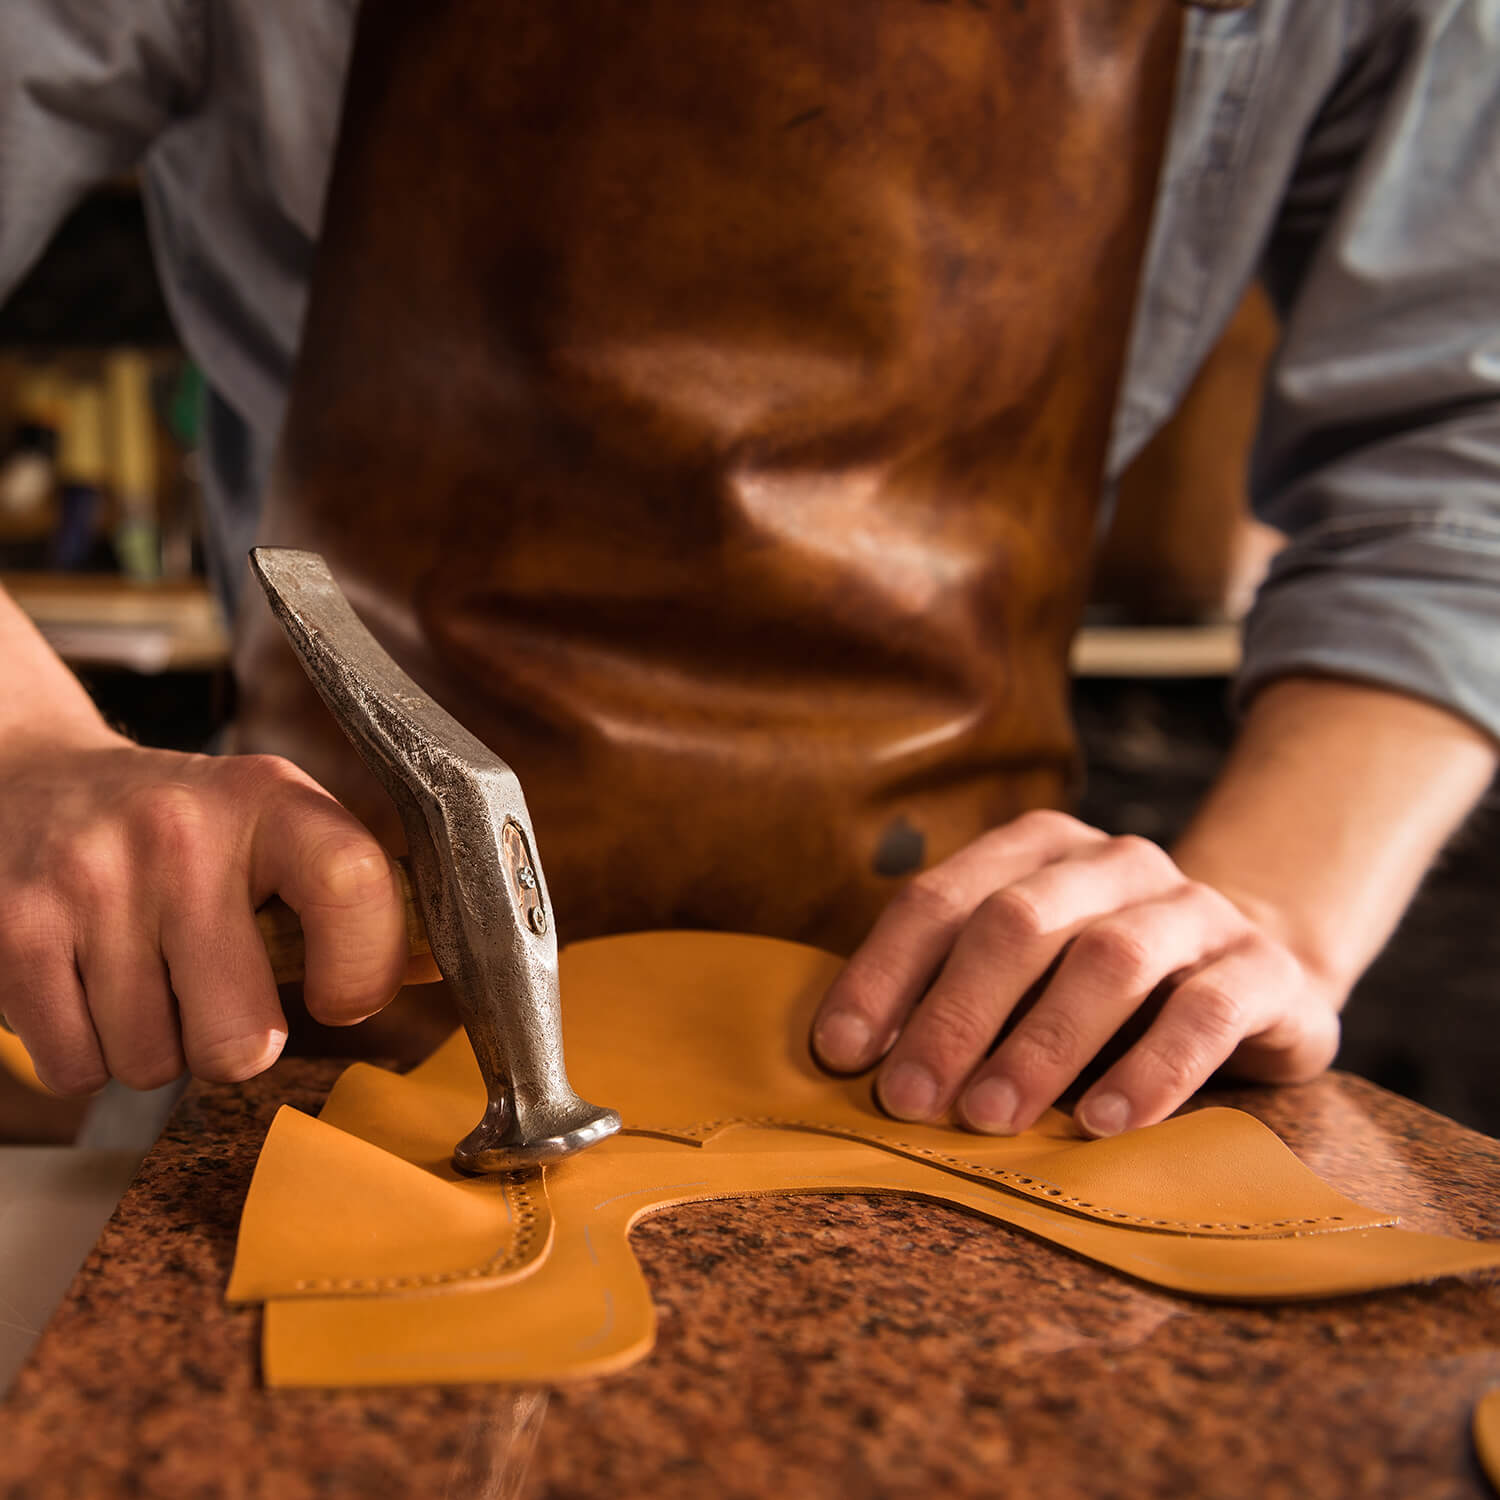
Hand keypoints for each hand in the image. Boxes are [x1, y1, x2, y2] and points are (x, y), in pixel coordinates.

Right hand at [0, 732, 420, 1094]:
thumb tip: (436, 969)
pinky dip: (86, 1053)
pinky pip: (77, 1068)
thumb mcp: (277, 826)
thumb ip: (352, 896)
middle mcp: (181, 833)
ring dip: (155, 1045)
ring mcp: (91, 881)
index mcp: (271, 800)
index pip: (353, 883)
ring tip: (145, 970)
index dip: (363, 970)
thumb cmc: (182, 828)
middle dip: (233, 1041)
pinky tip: (89, 984)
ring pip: (153, 1063)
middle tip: (215, 989)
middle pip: (239, 1037)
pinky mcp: (16, 929)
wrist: (36, 782)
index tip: (341, 996)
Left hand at [811, 810, 1340, 1136]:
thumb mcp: (1023, 979)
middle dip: (952, 1014)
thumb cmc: (1099, 991)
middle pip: (1016, 922)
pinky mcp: (1261, 968)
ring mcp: (1193, 908)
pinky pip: (1205, 1012)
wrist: (1254, 976)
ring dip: (1038, 1045)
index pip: (941, 899)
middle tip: (907, 1101)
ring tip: (989, 1118)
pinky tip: (1103, 1123)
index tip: (840, 1052)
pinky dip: (1150, 1070)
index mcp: (1036, 850)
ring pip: (1108, 959)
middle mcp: (1112, 862)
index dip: (884, 974)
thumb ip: (953, 998)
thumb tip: (858, 1061)